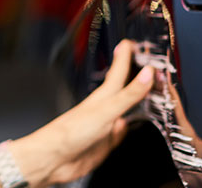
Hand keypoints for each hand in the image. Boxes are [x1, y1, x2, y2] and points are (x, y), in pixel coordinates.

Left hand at [14, 39, 154, 184]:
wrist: (54, 159)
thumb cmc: (71, 132)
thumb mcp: (106, 110)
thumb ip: (128, 94)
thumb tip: (148, 74)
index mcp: (104, 96)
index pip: (119, 70)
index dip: (126, 55)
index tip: (131, 42)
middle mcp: (106, 108)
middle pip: (124, 89)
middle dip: (135, 77)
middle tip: (146, 65)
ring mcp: (106, 125)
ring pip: (125, 110)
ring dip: (135, 102)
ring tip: (145, 92)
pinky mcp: (106, 142)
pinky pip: (122, 132)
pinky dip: (129, 128)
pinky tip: (130, 126)